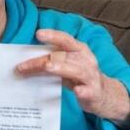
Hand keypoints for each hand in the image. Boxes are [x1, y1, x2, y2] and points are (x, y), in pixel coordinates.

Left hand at [15, 29, 129, 129]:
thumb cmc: (81, 79)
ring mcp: (90, 77)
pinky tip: (77, 91)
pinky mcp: (94, 93)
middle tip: (24, 65)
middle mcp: (86, 61)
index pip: (66, 40)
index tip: (38, 34)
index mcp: (79, 51)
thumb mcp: (68, 66)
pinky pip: (88, 91)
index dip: (53, 36)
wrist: (105, 96)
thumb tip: (27, 63)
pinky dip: (82, 91)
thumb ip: (52, 62)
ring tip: (48, 67)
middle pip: (63, 57)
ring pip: (76, 70)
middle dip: (43, 60)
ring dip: (62, 68)